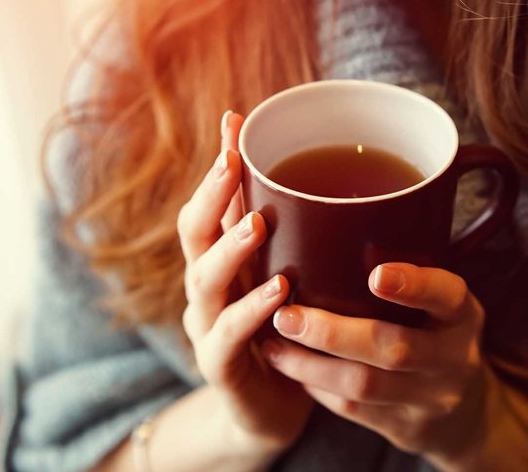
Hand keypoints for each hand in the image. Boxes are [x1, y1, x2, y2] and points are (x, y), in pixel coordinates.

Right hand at [177, 111, 312, 452]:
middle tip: (234, 162)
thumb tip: (334, 184)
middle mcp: (206, 288)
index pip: (209, 204)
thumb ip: (295, 238)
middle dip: (212, 195)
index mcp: (221, 261)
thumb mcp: (286, 277)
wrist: (273, 407)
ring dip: (230, 249)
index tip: (235, 120)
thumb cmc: (284, 332)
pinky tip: (279, 292)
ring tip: (257, 222)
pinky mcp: (220, 365)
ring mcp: (207, 326)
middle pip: (193, 233)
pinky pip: (228, 336)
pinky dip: (251, 310)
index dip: (218, 165)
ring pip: (203, 280)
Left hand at [260, 262, 486, 457]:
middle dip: (332, 332)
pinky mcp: (404, 427)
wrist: (464, 414)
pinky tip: (290, 367)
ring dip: (310, 364)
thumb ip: (407, 271)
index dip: (414, 285)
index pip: (447, 295)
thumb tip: (328, 221)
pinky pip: (352, 409)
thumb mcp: (440, 303)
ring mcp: (430, 398)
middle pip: (392, 348)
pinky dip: (315, 386)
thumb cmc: (435, 334)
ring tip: (273, 343)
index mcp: (462, 315)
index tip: (376, 274)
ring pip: (363, 385)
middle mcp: (453, 358)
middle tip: (287, 314)